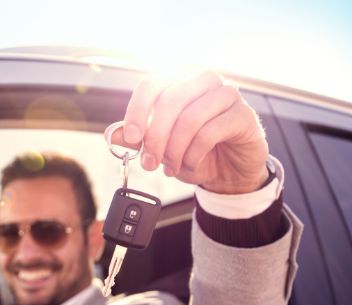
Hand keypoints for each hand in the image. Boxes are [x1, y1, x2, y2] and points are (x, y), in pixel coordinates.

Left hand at [112, 71, 269, 193]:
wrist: (229, 171)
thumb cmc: (194, 152)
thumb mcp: (161, 147)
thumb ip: (138, 138)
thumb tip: (113, 134)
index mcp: (179, 81)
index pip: (151, 85)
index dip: (137, 111)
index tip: (131, 138)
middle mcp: (203, 81)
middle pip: (169, 101)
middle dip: (155, 138)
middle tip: (149, 164)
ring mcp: (226, 94)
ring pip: (190, 118)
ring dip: (174, 150)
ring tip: (171, 167)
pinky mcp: (243, 115)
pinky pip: (210, 132)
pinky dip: (194, 154)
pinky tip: (190, 165)